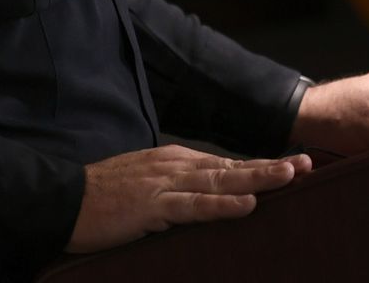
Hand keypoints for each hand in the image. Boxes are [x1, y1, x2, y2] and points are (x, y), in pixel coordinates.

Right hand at [64, 145, 310, 253]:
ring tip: (289, 176)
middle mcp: (173, 166)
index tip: (293, 165)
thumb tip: (203, 199)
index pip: (224, 163)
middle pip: (230, 167)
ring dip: (256, 177)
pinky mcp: (151, 205)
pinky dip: (222, 204)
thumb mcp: (144, 187)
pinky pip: (193, 206)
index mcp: (172, 161)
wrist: (61, 200)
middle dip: (270, 166)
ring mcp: (163, 184)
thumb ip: (173, 190)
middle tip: (307, 164)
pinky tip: (246, 203)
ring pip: (219, 181)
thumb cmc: (101, 198)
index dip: (259, 164)